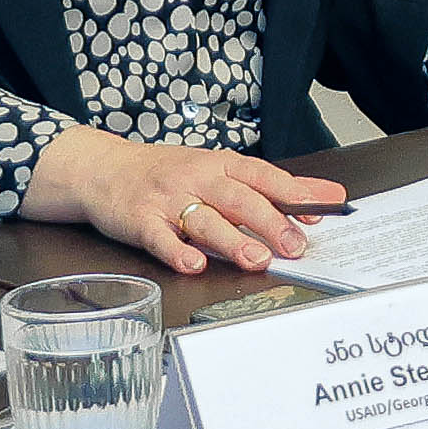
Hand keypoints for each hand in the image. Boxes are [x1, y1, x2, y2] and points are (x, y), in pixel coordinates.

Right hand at [40, 125, 346, 274]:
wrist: (102, 168)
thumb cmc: (168, 173)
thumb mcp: (218, 170)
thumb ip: (268, 187)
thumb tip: (324, 199)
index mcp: (220, 164)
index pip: (264, 176)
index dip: (294, 192)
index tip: (325, 210)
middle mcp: (197, 177)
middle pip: (239, 198)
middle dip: (270, 222)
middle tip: (296, 246)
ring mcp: (167, 198)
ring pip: (204, 218)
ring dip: (231, 239)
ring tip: (256, 258)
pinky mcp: (139, 219)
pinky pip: (159, 237)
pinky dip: (176, 251)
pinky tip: (193, 264)